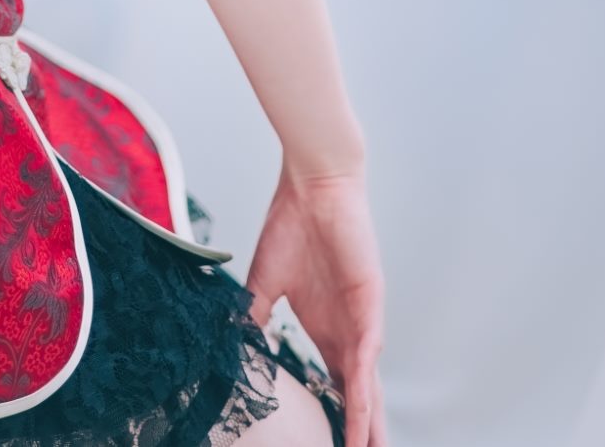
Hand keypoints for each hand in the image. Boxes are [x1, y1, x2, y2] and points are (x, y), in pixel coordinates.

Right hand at [245, 161, 387, 446]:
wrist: (311, 184)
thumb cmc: (291, 224)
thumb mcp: (264, 282)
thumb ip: (254, 317)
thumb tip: (235, 351)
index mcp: (325, 326)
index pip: (335, 384)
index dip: (335, 417)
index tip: (328, 445)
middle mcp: (347, 329)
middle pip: (358, 392)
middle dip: (361, 429)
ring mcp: (361, 317)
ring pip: (367, 381)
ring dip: (367, 419)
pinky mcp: (369, 300)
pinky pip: (367, 349)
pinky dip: (364, 382)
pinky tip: (362, 408)